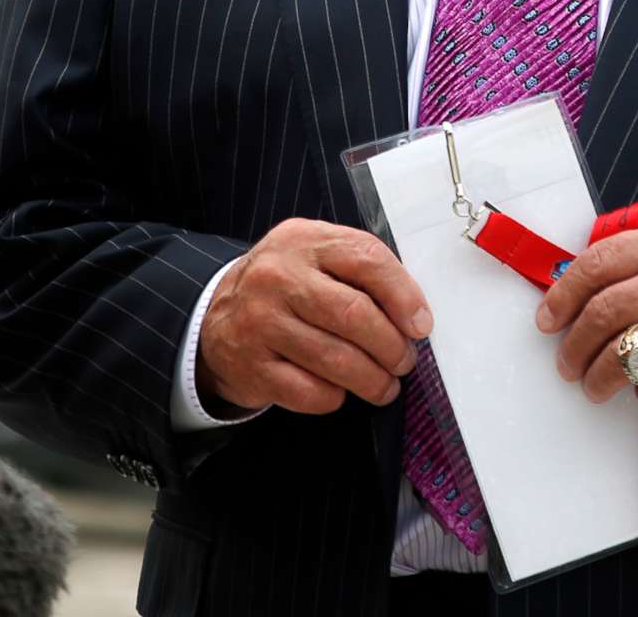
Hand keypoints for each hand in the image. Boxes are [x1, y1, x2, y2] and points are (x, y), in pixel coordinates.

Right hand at [199, 219, 432, 416]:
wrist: (216, 316)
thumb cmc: (284, 286)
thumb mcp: (316, 256)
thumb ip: (361, 272)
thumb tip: (414, 316)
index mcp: (305, 240)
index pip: (367, 259)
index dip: (404, 296)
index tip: (421, 325)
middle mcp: (279, 276)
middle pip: (354, 314)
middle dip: (391, 346)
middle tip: (404, 362)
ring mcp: (260, 321)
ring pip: (336, 359)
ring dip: (372, 380)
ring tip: (384, 385)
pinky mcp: (252, 365)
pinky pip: (310, 391)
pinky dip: (335, 397)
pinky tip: (340, 391)